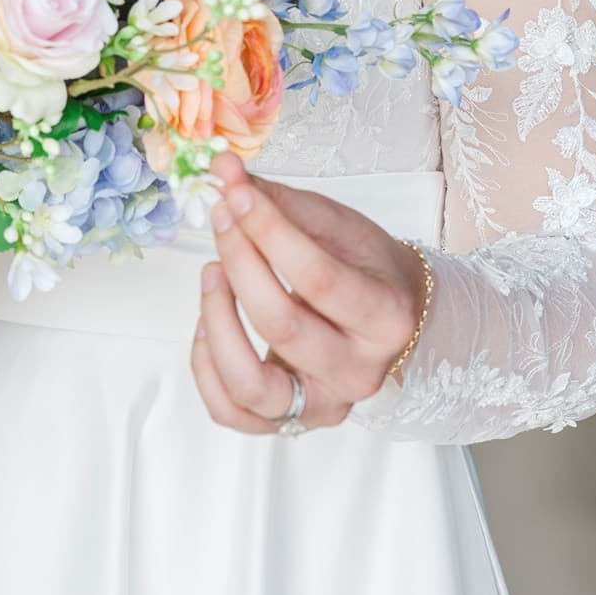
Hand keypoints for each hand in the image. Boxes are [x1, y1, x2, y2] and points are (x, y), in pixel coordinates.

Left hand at [189, 150, 428, 435]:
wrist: (389, 316)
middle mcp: (360, 372)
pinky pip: (230, 411)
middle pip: (281, 325)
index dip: (268, 231)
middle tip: (221, 220)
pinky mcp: (289, 423)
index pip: (318, 277)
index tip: (236, 194)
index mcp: (386, 318)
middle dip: (240, 263)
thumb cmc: (363, 265)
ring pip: (250, 384)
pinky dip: (205, 366)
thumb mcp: (336, 224)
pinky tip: (207, 322)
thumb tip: (222, 171)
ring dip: (216, 320)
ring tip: (212, 272)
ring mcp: (324, 406)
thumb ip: (280, 201)